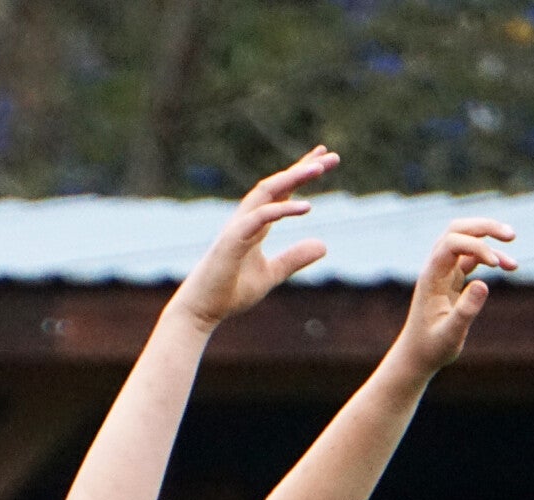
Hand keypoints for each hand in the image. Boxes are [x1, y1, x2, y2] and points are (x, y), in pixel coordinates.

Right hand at [173, 148, 338, 330]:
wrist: (202, 309)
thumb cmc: (230, 291)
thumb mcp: (271, 274)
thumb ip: (294, 258)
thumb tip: (324, 245)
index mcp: (256, 224)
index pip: (281, 192)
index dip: (301, 173)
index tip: (326, 159)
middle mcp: (247, 218)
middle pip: (276, 184)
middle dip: (302, 168)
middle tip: (331, 156)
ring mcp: (238, 226)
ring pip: (266, 192)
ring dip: (292, 178)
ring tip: (319, 168)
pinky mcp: (232, 240)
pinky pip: (260, 218)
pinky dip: (282, 209)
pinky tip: (306, 206)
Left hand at [389, 218, 517, 377]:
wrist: (418, 355)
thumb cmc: (431, 348)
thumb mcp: (450, 335)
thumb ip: (465, 311)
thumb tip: (483, 284)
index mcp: (431, 278)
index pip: (451, 244)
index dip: (476, 247)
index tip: (495, 266)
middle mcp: (436, 269)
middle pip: (457, 230)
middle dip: (484, 227)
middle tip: (511, 235)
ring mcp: (444, 272)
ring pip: (466, 239)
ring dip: (489, 237)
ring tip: (513, 239)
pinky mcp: (453, 278)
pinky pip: (473, 258)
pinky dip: (491, 257)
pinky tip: (510, 266)